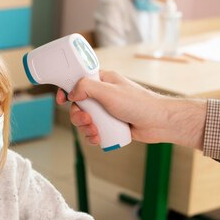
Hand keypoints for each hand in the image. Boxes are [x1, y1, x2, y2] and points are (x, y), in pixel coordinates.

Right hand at [56, 70, 206, 149]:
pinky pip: (93, 130)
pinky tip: (98, 139)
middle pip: (78, 104)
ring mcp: (106, 110)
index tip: (61, 100)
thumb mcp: (109, 91)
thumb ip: (87, 87)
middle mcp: (103, 94)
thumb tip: (71, 93)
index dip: (67, 90)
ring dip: (85, 128)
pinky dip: (92, 136)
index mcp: (102, 80)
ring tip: (95, 131)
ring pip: (84, 119)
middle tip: (87, 120)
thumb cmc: (138, 103)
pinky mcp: (110, 124)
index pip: (78, 81)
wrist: (159, 123)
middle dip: (78, 115)